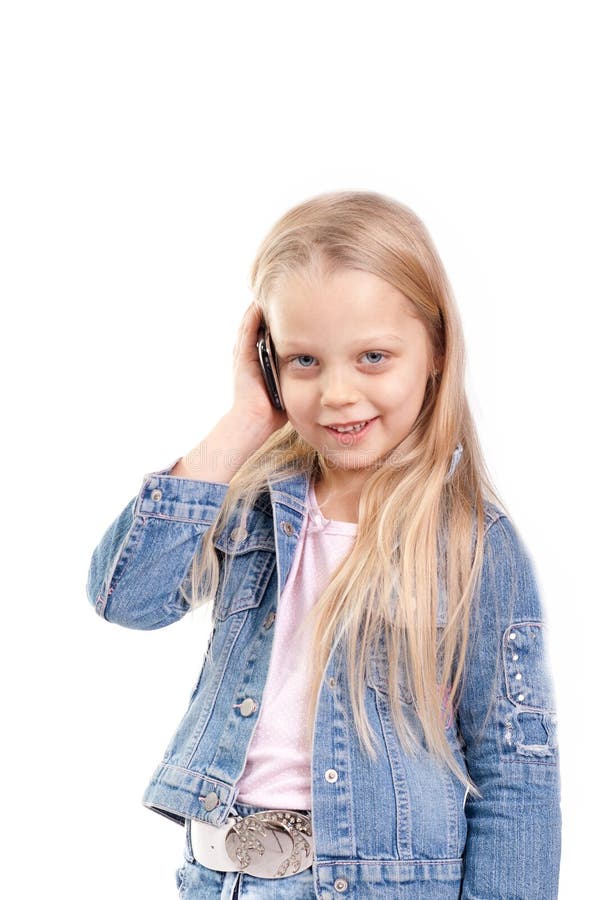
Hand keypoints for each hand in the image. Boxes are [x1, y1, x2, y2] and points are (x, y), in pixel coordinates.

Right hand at [229, 302, 287, 432]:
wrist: (255, 422)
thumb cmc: (274, 410)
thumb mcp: (290, 384)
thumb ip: (300, 373)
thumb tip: (323, 366)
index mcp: (260, 359)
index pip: (269, 331)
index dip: (280, 317)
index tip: (294, 303)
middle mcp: (250, 353)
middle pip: (259, 323)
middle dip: (270, 308)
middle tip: (282, 289)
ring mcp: (244, 354)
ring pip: (252, 322)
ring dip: (260, 307)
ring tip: (270, 289)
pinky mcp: (242, 357)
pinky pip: (247, 331)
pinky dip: (252, 316)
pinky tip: (260, 303)